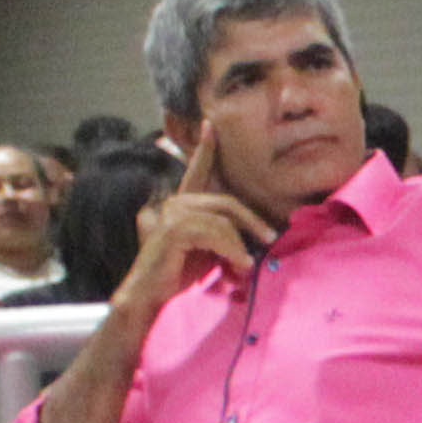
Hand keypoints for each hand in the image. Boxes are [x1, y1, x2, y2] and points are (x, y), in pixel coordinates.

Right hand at [116, 114, 267, 313]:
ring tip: (245, 264)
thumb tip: (259, 236)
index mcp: (183, 204)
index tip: (210, 125)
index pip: (197, 171)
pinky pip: (215, 233)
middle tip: (270, 237)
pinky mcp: (173, 230)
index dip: (205, 149)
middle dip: (251, 220)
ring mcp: (172, 215)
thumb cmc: (179, 275)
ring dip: (240, 243)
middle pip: (226, 201)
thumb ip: (224, 235)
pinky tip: (238, 264)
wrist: (151, 297)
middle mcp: (175, 203)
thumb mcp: (208, 250)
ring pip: (223, 220)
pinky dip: (232, 249)